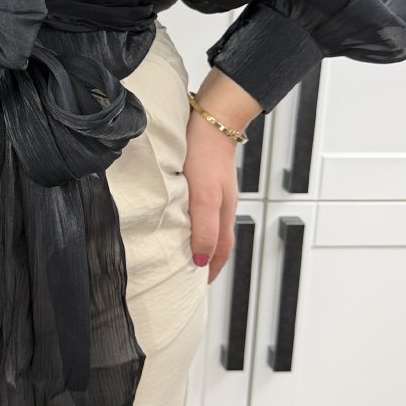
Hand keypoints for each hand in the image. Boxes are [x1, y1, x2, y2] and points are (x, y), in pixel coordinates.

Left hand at [182, 68, 259, 282]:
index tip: (200, 284)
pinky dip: (193, 219)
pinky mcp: (204, 176)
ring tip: (185, 249)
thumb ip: (204, 230)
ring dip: (199, 239)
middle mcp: (222, 204)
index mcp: (224, 213)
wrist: (212, 120)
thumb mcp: (204, 198)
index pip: (221, 250)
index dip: (211, 269)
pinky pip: (201, 206)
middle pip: (217, 238)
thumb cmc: (207, 156)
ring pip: (209, 222)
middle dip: (207, 258)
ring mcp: (214, 190)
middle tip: (191, 273)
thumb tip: (200, 260)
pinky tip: (181, 215)